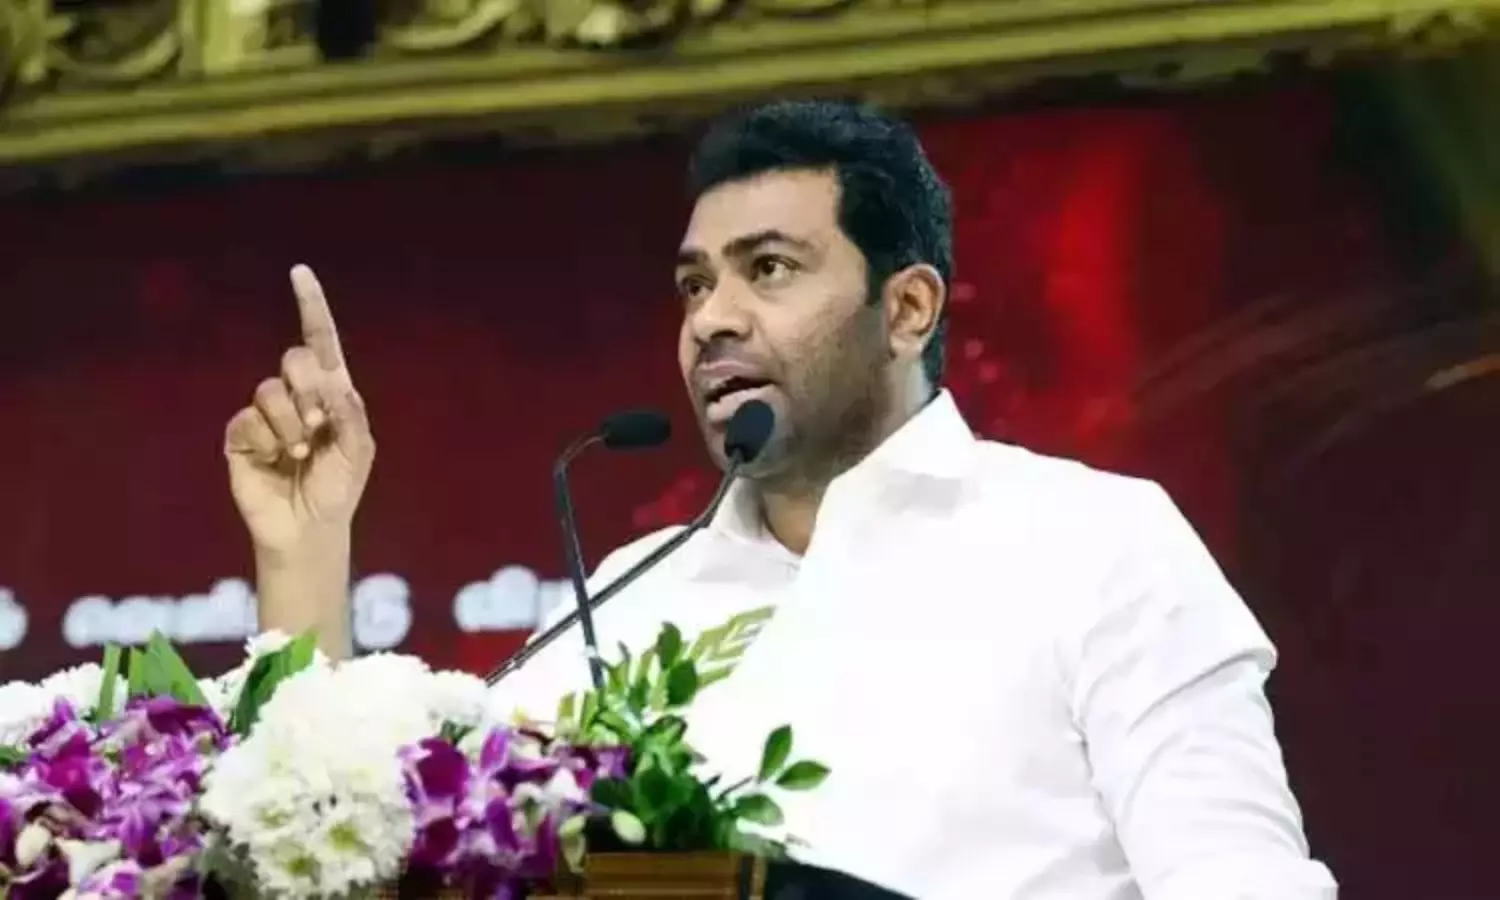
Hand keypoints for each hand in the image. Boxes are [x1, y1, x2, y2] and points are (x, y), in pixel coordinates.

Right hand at [225, 265, 373, 555]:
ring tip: (300, 454)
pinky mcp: (241, 436)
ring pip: (269, 391)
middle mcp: (297, 395)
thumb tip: (335, 385)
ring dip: (290, 424)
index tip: (299, 272)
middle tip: (319, 425)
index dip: (310, 305)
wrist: (309, 527)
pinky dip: (266, 442)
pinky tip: (274, 461)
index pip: (320, 340)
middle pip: (295, 359)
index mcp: (331, 392)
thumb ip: (351, 415)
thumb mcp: (359, 452)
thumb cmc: (338, 488)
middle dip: (310, 390)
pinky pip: (247, 420)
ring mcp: (266, 414)